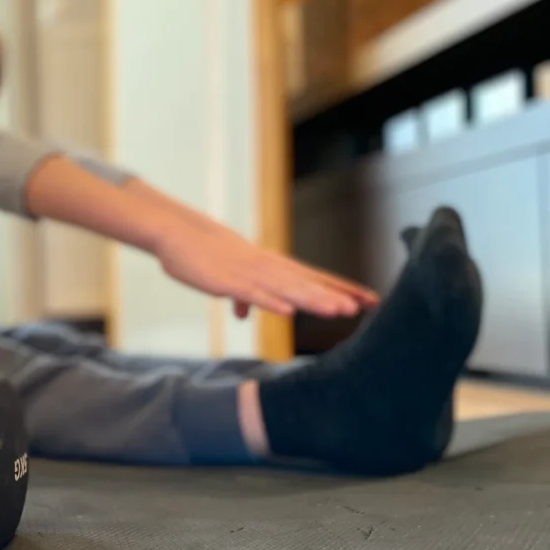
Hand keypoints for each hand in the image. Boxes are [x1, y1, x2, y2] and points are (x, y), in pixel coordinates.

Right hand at [154, 223, 378, 318]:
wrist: (178, 235)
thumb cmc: (206, 256)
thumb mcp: (229, 279)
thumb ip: (243, 297)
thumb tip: (244, 314)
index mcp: (271, 267)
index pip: (314, 278)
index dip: (341, 289)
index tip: (371, 299)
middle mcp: (267, 268)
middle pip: (306, 284)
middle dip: (335, 296)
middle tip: (364, 307)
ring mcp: (248, 274)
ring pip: (285, 289)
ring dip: (312, 300)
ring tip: (338, 311)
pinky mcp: (226, 282)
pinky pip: (251, 294)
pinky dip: (270, 303)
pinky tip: (288, 313)